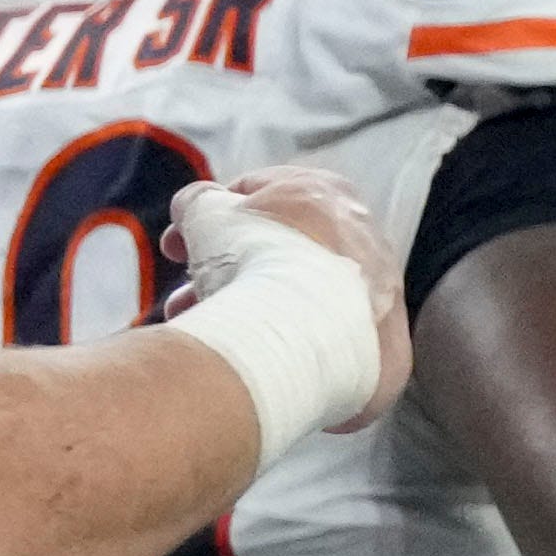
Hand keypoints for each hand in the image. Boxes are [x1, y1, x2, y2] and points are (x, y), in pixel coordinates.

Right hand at [167, 165, 407, 444]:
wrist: (305, 330)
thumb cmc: (256, 259)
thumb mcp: (208, 213)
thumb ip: (199, 201)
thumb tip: (193, 204)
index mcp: (328, 193)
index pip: (262, 195)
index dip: (211, 218)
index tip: (177, 248)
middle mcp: (363, 239)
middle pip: (278, 254)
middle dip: (223, 275)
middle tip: (183, 301)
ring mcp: (376, 295)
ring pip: (296, 301)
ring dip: (244, 314)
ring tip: (205, 338)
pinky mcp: (379, 350)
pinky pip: (320, 344)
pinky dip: (285, 348)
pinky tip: (252, 362)